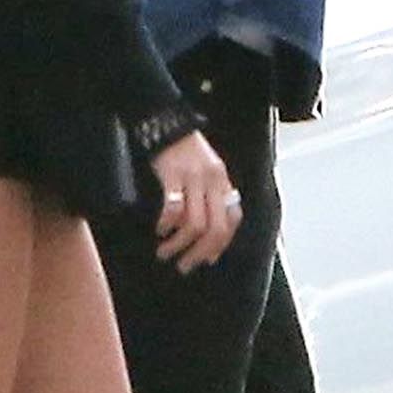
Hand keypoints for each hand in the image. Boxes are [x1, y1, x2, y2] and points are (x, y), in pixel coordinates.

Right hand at [150, 130, 238, 269]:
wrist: (169, 126)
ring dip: (179, 244)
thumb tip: (212, 239)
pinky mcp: (172, 175)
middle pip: (215, 229)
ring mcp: (193, 179)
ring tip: (165, 253)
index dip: (221, 244)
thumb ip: (214, 199)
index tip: (207, 259)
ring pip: (194, 224)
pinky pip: (173, 207)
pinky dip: (166, 224)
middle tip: (184, 266)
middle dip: (200, 253)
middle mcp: (213, 182)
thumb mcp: (209, 173)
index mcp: (224, 182)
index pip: (232, 220)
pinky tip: (160, 230)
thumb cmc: (188, 154)